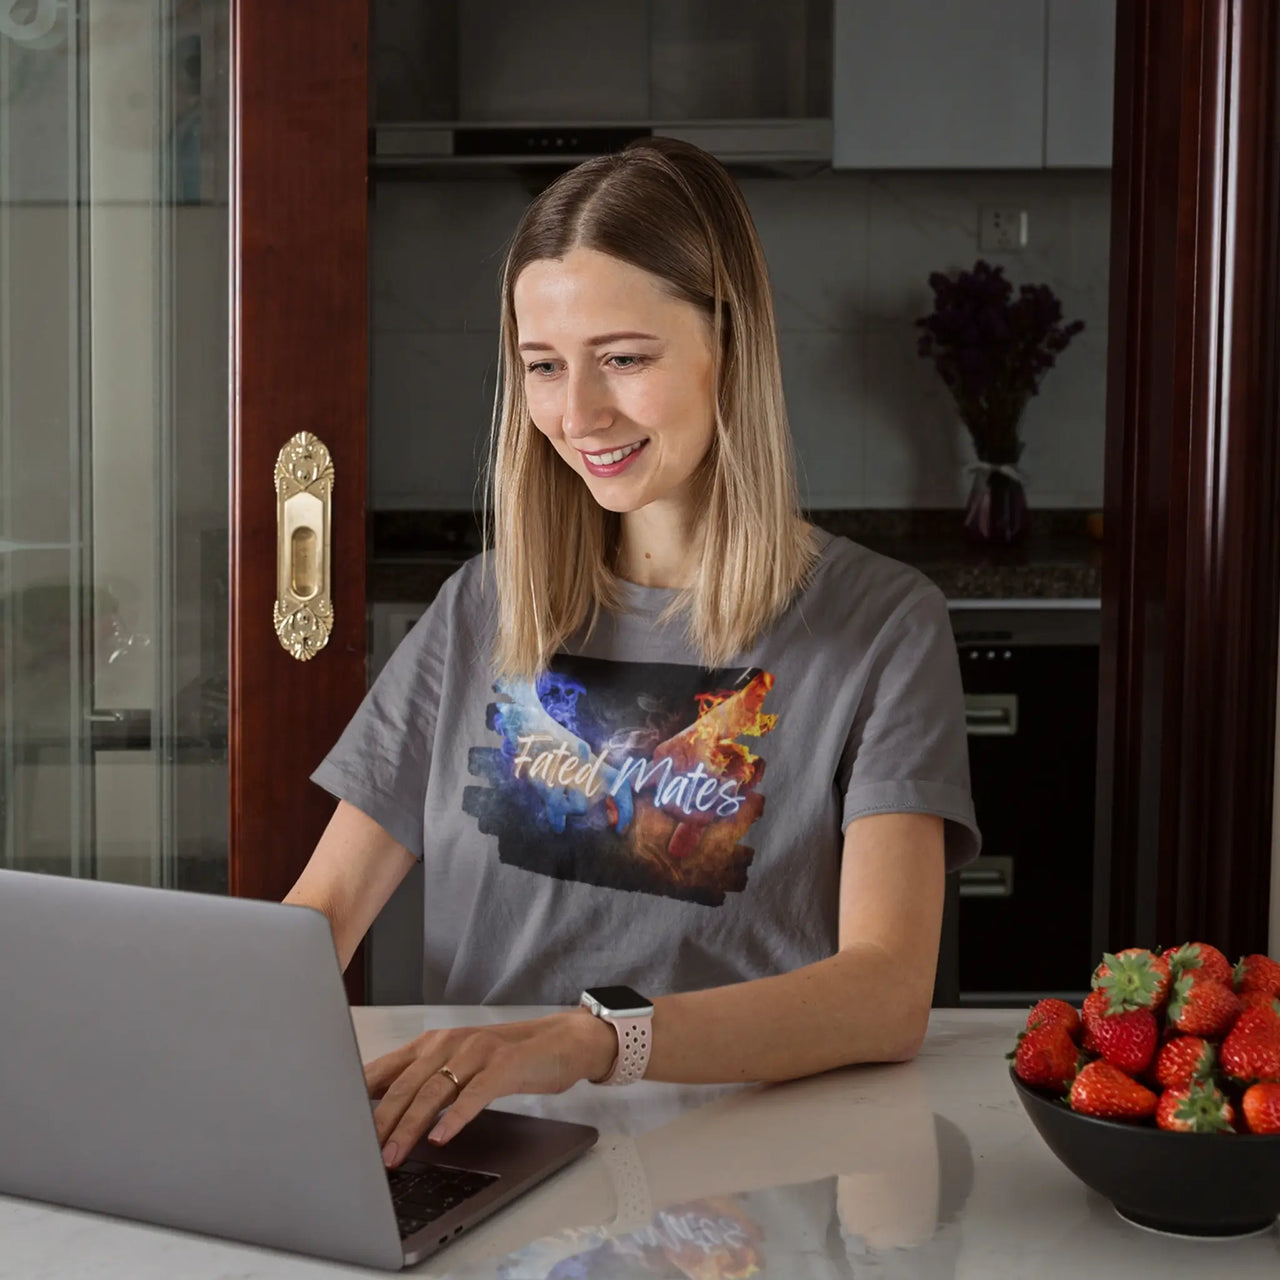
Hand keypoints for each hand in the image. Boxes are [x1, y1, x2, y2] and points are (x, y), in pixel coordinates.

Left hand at [364, 1009, 616, 1166]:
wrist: (559, 1042)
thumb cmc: (504, 1059)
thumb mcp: (457, 1066)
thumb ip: (422, 1082)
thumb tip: (378, 1115)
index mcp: (432, 1044)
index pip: (385, 1070)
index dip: (360, 1100)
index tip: (340, 1128)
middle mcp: (450, 1043)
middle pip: (405, 1084)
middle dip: (379, 1122)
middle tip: (362, 1152)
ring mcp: (477, 1052)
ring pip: (434, 1091)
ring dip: (410, 1126)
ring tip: (394, 1154)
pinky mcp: (504, 1066)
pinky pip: (475, 1094)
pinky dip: (455, 1116)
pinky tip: (442, 1137)